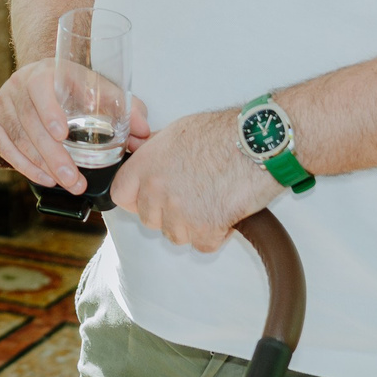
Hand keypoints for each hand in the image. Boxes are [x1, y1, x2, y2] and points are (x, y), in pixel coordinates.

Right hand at [0, 60, 149, 192]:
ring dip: (42, 166)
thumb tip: (144, 132)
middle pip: (30, 124)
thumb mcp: (98, 88)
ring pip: (18, 140)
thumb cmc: (70, 84)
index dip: (48, 111)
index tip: (62, 134)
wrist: (42, 77)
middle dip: (53, 156)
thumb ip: (125, 108)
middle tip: (74, 179)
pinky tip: (44, 178)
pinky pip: (5, 148)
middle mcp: (17, 86)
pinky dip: (24, 166)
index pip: (39, 89)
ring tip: (66, 183)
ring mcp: (3, 104)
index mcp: (43, 72)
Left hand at [109, 108, 280, 252]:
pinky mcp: (205, 229)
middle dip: (168, 213)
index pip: (121, 195)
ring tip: (211, 202)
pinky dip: (215, 235)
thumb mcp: (178, 132)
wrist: (256, 144)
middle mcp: (157, 190)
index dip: (135, 199)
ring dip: (192, 226)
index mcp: (147, 165)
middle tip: (190, 198)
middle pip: (150, 220)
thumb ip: (157, 151)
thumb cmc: (224, 133)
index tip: (148, 199)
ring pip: (176, 235)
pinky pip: (203, 245)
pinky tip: (225, 213)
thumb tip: (148, 157)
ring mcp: (180, 212)